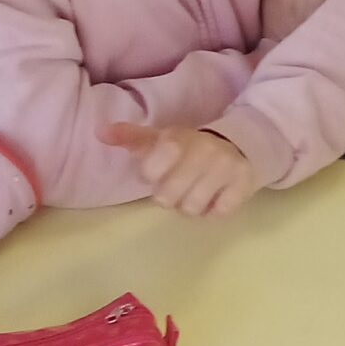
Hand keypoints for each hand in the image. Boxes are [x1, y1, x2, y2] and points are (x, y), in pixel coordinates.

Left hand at [97, 121, 259, 217]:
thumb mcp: (160, 139)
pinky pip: (218, 213)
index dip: (151, 176)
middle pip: (167, 197)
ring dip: (190, 205)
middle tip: (179, 185)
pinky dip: (213, 210)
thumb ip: (131, 137)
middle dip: (169, 196)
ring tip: (196, 191)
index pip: (150, 171)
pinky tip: (215, 196)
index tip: (158, 170)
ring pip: (192, 209)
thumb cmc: (189, 148)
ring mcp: (226, 167)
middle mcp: (204, 150)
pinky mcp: (245, 184)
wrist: (238, 146)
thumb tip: (99, 132)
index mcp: (179, 138)